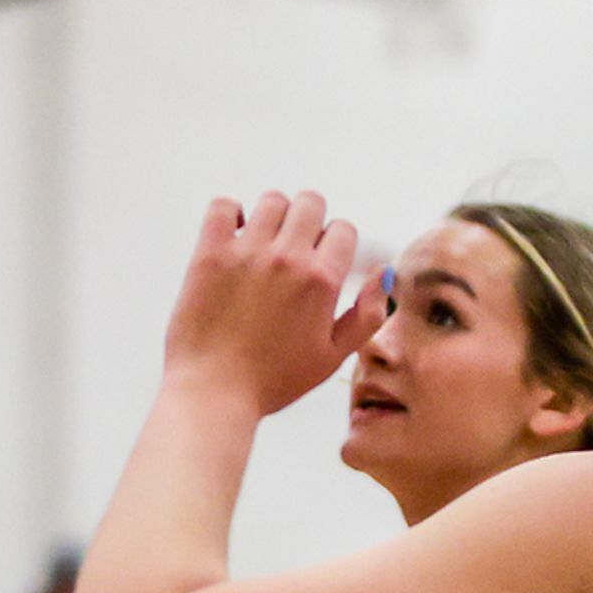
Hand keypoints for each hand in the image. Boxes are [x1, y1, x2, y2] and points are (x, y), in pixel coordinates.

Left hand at [164, 191, 376, 414]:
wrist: (214, 392)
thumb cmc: (273, 380)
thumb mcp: (333, 355)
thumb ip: (367, 314)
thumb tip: (383, 274)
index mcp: (321, 281)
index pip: (343, 229)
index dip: (336, 244)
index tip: (322, 261)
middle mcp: (287, 258)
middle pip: (311, 203)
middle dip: (309, 221)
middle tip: (295, 248)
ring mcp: (245, 252)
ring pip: (272, 200)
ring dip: (273, 216)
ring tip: (264, 244)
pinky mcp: (209, 254)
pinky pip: (223, 206)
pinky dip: (229, 214)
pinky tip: (232, 237)